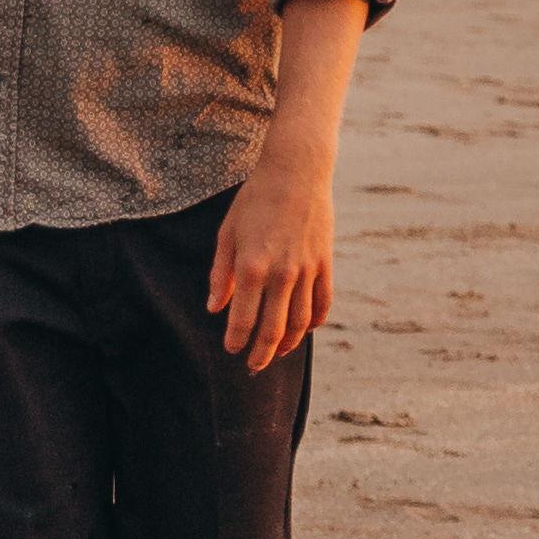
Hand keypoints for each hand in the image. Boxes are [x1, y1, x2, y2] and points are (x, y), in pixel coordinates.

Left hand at [204, 149, 334, 374]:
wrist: (295, 171)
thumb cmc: (255, 200)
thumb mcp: (228, 233)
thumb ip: (220, 274)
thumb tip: (213, 308)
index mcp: (252, 266)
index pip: (242, 320)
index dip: (236, 341)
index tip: (231, 350)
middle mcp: (281, 274)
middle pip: (273, 330)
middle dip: (261, 354)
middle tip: (254, 366)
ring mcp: (307, 270)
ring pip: (300, 323)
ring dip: (289, 344)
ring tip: (278, 353)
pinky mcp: (325, 264)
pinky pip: (322, 304)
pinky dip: (314, 322)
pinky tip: (304, 330)